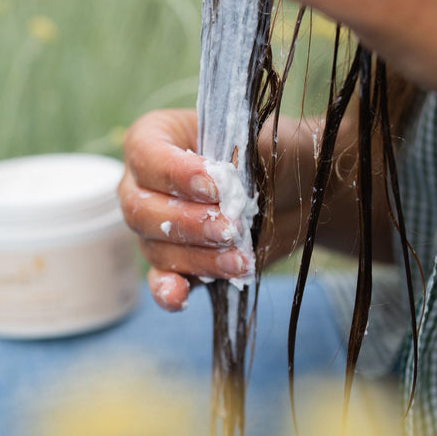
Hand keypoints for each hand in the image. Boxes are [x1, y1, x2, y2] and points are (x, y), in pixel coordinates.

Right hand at [118, 109, 316, 310]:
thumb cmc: (272, 155)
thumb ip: (240, 152)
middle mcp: (143, 184)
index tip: (215, 188)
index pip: (146, 155)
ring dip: (199, 258)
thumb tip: (225, 175)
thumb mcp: (261, 141)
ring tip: (240, 260)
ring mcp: (153, 229)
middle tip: (232, 228)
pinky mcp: (174, 264)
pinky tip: (180, 297)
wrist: (295, 193)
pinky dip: (168, 291)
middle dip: (189, 223)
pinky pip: (160, 281)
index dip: (175, 174)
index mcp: (155, 139)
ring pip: (156, 249)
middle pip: (141, 210)